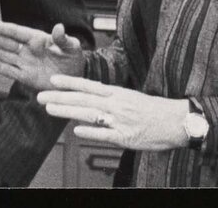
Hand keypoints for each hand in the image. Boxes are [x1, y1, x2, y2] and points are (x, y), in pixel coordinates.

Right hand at [0, 20, 84, 90]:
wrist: (76, 79)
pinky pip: (9, 71)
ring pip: (2, 55)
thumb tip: (58, 27)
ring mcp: (25, 63)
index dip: (1, 28)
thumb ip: (63, 39)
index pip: (15, 32)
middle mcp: (27, 50)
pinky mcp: (25, 77)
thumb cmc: (74, 59)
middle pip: (4, 42)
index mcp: (37, 39)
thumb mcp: (72, 47)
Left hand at [37, 74, 189, 150]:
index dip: (69, 82)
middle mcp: (116, 104)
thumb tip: (91, 98)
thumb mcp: (130, 97)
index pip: (88, 85)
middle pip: (82, 99)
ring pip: (89, 114)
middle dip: (59, 97)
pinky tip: (76, 131)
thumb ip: (111, 98)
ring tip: (50, 109)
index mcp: (117, 93)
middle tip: (41, 96)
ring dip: (68, 111)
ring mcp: (120, 120)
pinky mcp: (126, 137)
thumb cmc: (154, 110)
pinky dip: (90, 132)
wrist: (177, 121)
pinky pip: (105, 134)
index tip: (52, 80)